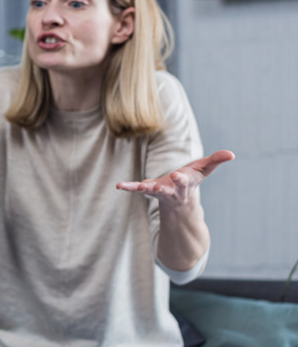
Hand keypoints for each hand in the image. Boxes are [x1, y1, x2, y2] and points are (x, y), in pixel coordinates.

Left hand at [116, 150, 234, 206]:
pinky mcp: (147, 189)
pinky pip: (136, 188)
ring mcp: (158, 191)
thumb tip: (231, 154)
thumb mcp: (205, 168)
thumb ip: (216, 160)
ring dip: (144, 189)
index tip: (178, 175)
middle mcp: (172, 189)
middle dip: (164, 187)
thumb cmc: (193, 179)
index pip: (185, 181)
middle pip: (169, 189)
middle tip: (158, 186)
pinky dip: (128, 187)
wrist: (180, 197)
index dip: (182, 178)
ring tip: (136, 188)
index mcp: (185, 183)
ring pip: (151, 191)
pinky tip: (119, 186)